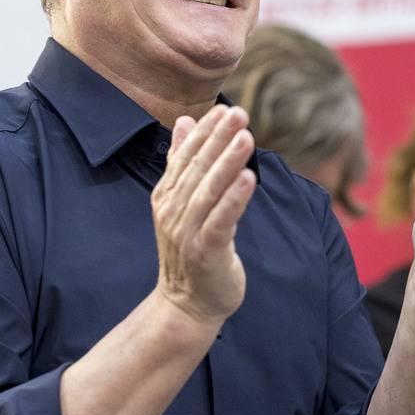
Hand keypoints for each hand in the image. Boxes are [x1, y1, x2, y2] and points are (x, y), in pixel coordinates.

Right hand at [150, 105, 256, 327]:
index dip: (206, 132)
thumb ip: (182, 163)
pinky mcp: (206, 251)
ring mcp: (187, 231)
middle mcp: (173, 211)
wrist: (187, 304)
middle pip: (198, 168)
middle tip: (239, 113)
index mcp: (167, 195)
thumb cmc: (190, 250)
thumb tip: (185, 121)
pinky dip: (234, 198)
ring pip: (209, 190)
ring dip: (228, 162)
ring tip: (246, 136)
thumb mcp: (183, 203)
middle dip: (219, 139)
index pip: (185, 155)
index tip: (225, 110)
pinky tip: (248, 178)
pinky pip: (221, 220)